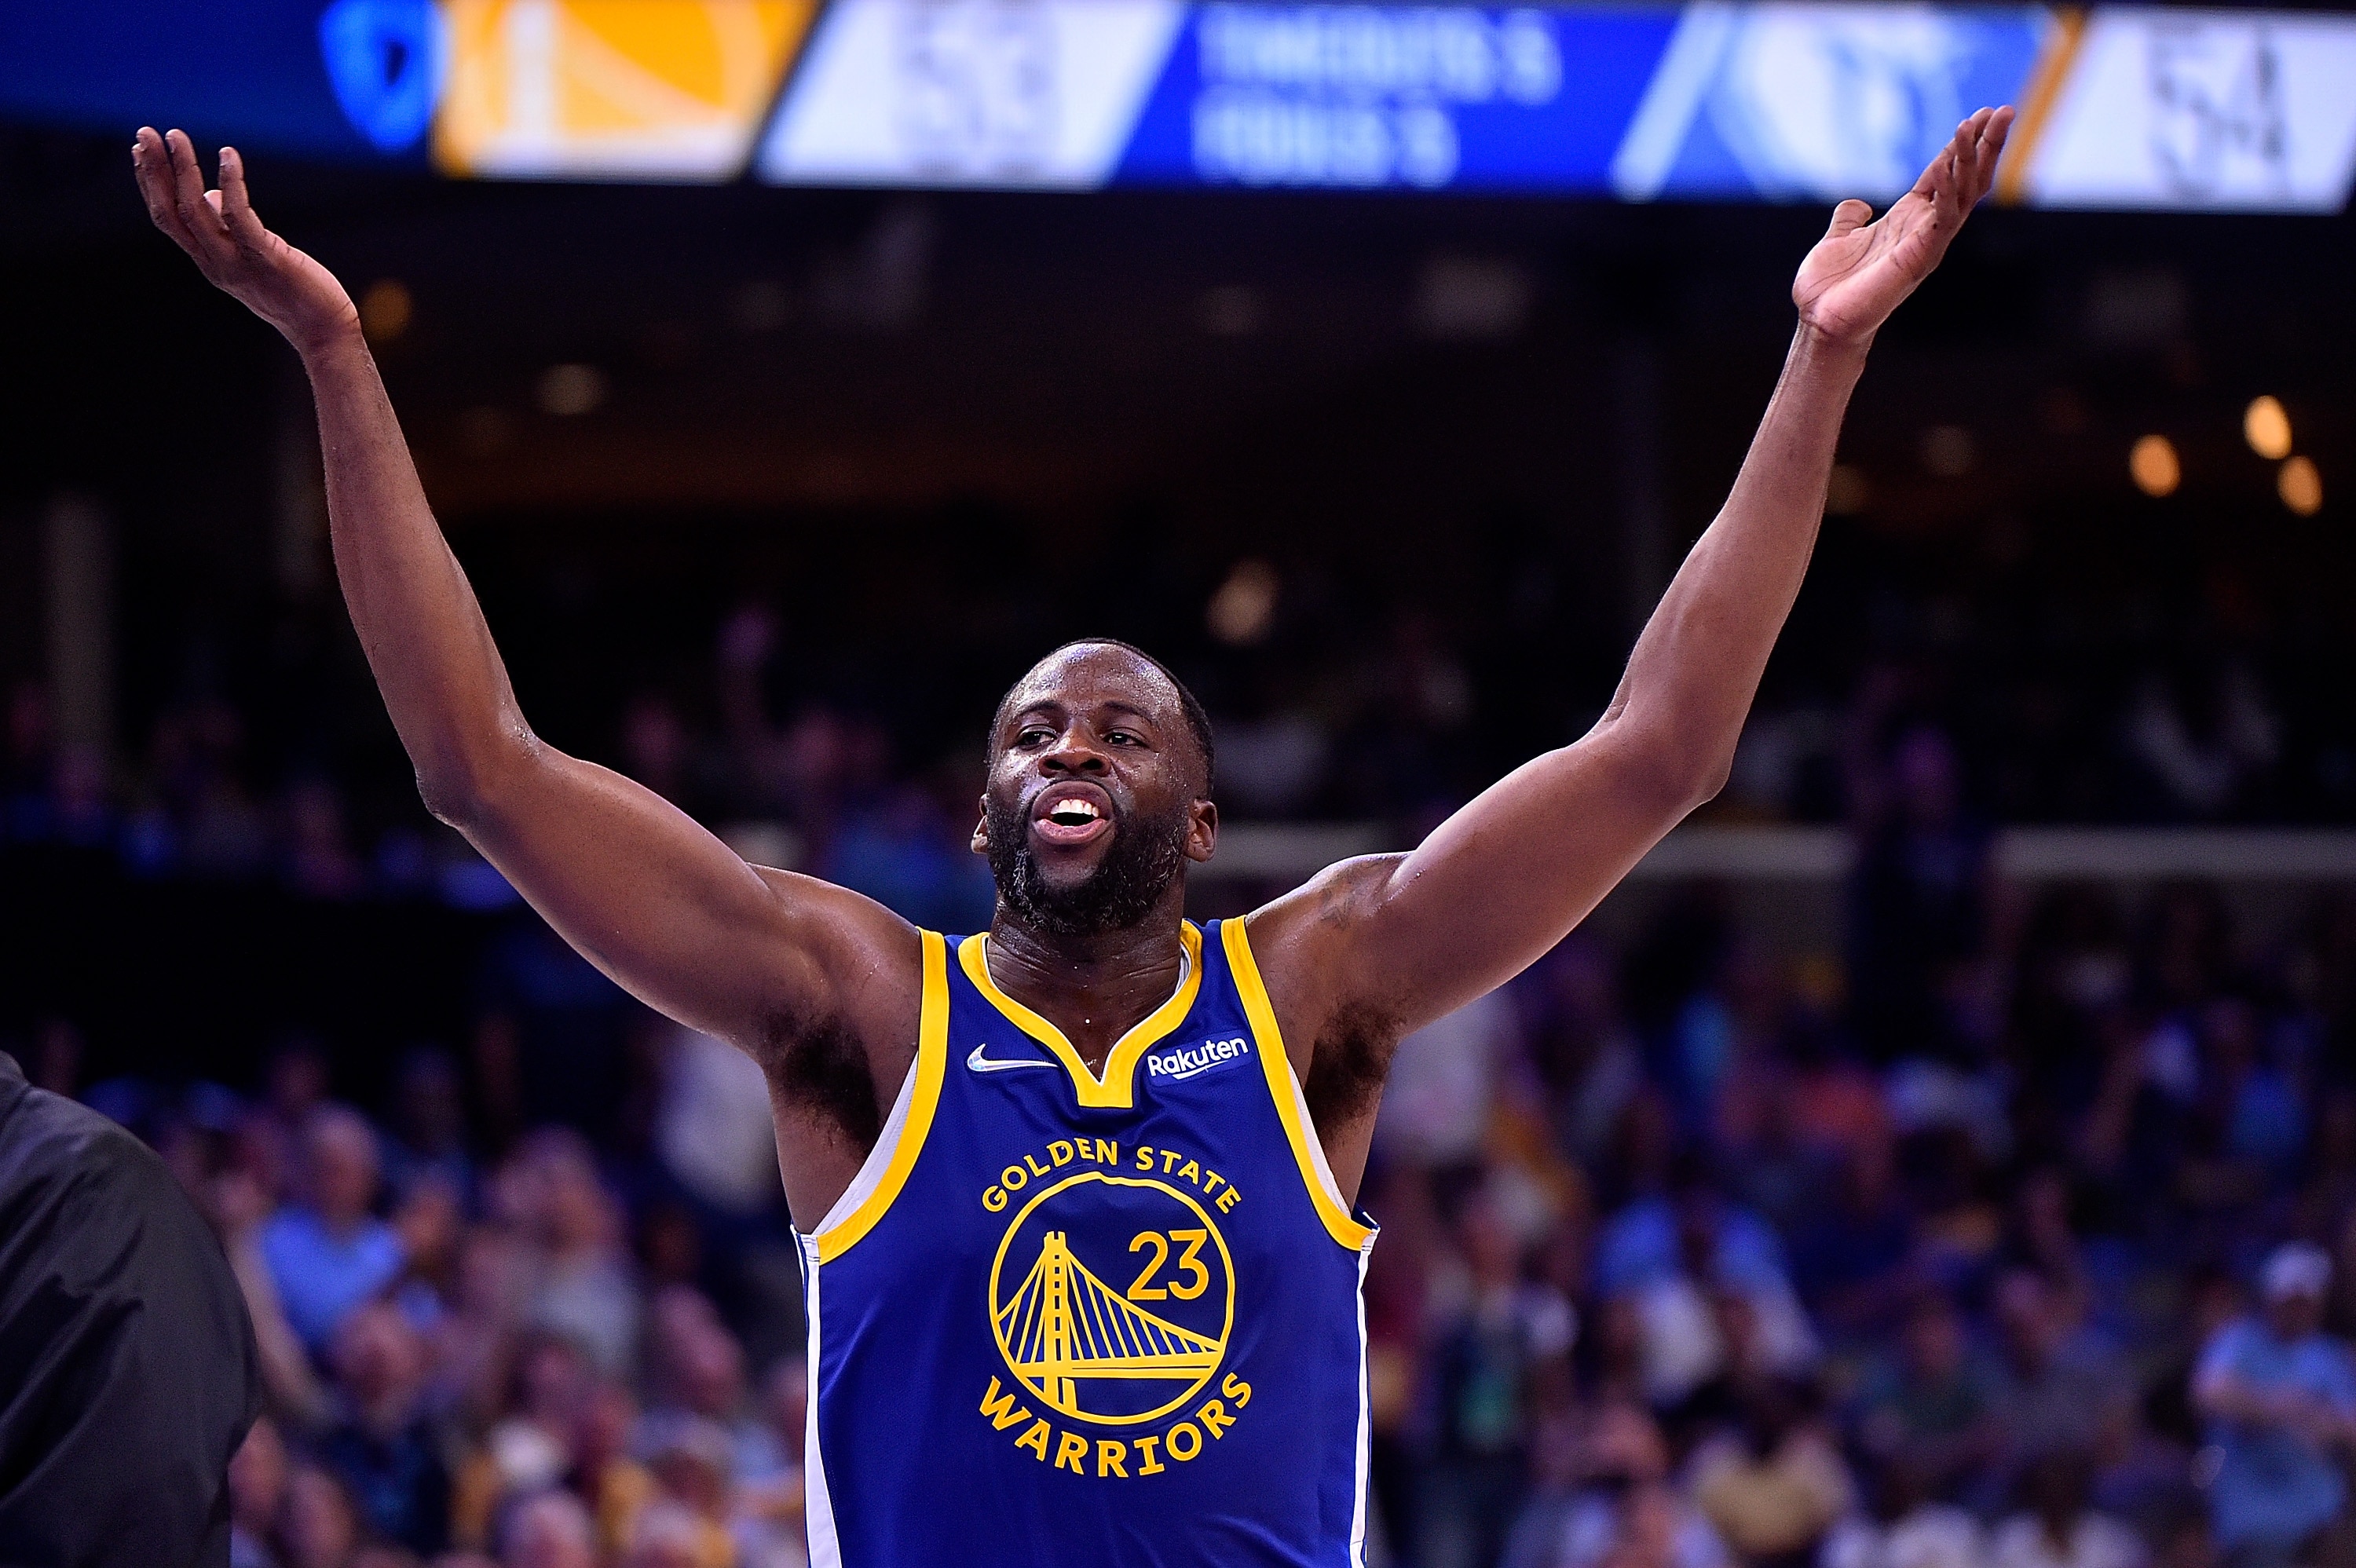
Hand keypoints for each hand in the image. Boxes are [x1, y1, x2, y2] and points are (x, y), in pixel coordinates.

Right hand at [131, 127, 360, 356]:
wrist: (323, 330)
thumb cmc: (292, 290)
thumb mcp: (252, 257)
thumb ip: (227, 229)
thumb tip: (212, 194)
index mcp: (208, 260)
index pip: (167, 218)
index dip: (151, 184)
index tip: (141, 151)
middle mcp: (213, 262)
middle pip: (170, 213)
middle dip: (154, 172)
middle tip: (144, 134)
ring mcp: (235, 262)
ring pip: (194, 211)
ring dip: (182, 170)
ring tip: (175, 136)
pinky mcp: (264, 257)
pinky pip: (238, 217)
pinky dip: (231, 183)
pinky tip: (228, 155)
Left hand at [1791, 106, 2012, 346]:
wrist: (1820, 322)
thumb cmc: (1829, 289)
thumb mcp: (1837, 240)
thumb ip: (1849, 219)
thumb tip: (1856, 206)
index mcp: (1907, 220)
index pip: (1944, 175)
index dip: (1960, 146)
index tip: (1980, 115)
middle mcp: (1924, 229)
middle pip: (1967, 179)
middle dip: (1986, 144)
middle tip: (2004, 110)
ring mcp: (1926, 243)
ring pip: (1963, 194)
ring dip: (1973, 157)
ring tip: (1980, 123)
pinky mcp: (1920, 257)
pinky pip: (1941, 217)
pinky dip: (1946, 189)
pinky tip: (1948, 164)